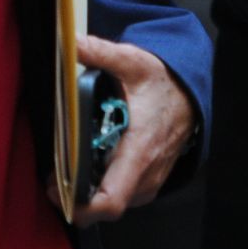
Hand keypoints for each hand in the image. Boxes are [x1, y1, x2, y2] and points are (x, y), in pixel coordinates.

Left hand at [65, 34, 197, 225]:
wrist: (192, 94)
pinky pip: (123, 194)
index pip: (111, 200)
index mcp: (140, 150)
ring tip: (69, 168)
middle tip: (55, 174)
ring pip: (113, 202)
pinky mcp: (148, 181)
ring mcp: (149, 181)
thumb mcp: (132, 61)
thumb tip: (69, 42)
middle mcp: (146, 174)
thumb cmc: (163, 82)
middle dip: (76, 197)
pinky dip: (103, 187)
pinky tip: (91, 165)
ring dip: (89, 192)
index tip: (58, 190)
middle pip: (105, 206)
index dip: (81, 206)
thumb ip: (98, 52)